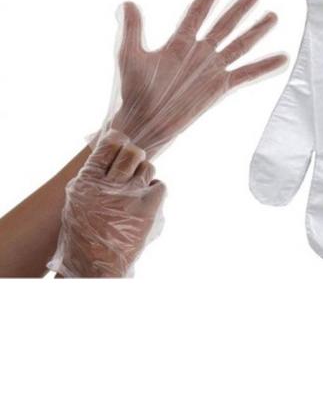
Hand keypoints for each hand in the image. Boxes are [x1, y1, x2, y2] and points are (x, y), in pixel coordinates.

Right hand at [48, 130, 164, 277]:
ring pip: (147, 167)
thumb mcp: (78, 201)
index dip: (116, 141)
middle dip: (133, 156)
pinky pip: (159, 185)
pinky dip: (154, 191)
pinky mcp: (149, 207)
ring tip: (134, 190)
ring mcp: (130, 196)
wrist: (97, 266)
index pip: (107, 146)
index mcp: (86, 182)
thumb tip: (113, 149)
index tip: (119, 143)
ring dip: (143, 175)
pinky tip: (143, 203)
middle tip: (130, 165)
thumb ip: (93, 177)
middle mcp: (108, 186)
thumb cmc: (85, 232)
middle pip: (132, 152)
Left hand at [107, 0, 285, 156]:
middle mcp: (200, 53)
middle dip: (240, 8)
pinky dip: (265, 66)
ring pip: (239, 45)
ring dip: (256, 31)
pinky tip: (282, 58)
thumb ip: (132, 30)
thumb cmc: (134, 92)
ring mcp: (212, 69)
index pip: (198, 12)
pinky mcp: (220, 87)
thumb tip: (127, 3)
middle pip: (225, 24)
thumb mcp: (130, 56)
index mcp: (179, 43)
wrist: (145, 123)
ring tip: (272, 16)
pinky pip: (247, 74)